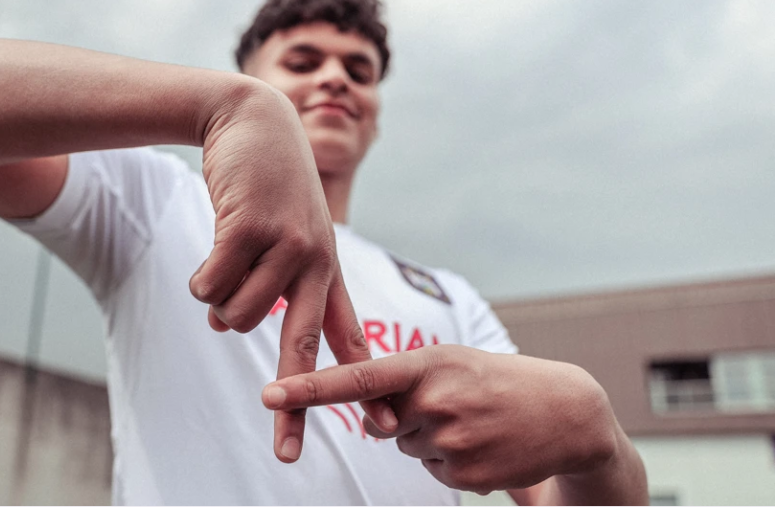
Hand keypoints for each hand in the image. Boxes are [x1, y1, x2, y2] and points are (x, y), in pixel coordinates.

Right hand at [188, 81, 393, 461]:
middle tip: (286, 454)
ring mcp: (286, 246)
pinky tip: (210, 249)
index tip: (378, 431)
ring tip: (226, 261)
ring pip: (234, 315)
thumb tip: (221, 328)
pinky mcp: (251, 229)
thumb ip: (261, 285)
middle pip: (298, 348)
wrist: (254, 121)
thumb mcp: (282, 235)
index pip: (345, 338)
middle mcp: (315, 264)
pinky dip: (199, 277)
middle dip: (294, 407)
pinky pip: (208, 285)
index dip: (359, 387)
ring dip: (216, 298)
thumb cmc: (267, 186)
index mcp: (326, 271)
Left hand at [262, 345, 618, 492]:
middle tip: (454, 402)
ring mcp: (451, 440)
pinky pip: (432, 471)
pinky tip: (483, 442)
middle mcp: (435, 401)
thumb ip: (403, 382)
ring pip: (407, 448)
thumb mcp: (451, 361)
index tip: (271, 393)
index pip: (358, 378)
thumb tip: (372, 422)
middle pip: (382, 424)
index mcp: (427, 364)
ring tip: (473, 420)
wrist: (567, 410)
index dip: (310, 388)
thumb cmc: (497, 378)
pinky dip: (450, 460)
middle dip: (404, 417)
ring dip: (430, 438)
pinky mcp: (465, 475)